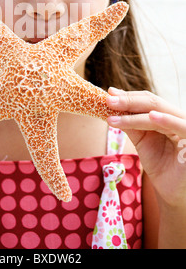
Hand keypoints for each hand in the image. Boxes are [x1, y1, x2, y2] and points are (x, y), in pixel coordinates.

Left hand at [106, 88, 185, 207]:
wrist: (173, 192)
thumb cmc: (160, 165)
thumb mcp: (142, 140)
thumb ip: (131, 123)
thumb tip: (112, 101)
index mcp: (168, 115)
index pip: (148, 100)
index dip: (129, 96)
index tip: (109, 94)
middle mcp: (180, 118)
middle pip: (153, 102)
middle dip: (128, 101)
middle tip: (108, 101)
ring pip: (160, 114)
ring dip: (135, 113)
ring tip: (115, 110)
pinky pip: (181, 127)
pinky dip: (167, 120)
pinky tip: (152, 116)